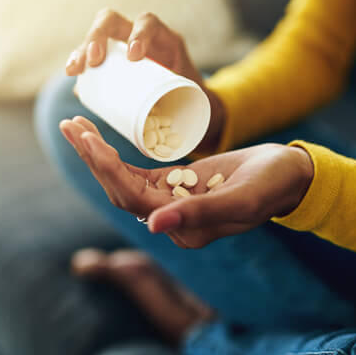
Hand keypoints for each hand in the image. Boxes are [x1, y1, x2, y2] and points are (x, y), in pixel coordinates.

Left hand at [59, 116, 313, 248]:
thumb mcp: (242, 198)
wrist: (285, 175)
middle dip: (93, 158)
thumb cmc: (271, 185)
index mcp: (186, 229)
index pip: (134, 200)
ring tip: (76, 126)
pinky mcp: (175, 184)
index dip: (108, 170)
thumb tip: (152, 227)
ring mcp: (171, 202)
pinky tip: (101, 139)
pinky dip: (117, 156)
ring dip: (98, 155)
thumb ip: (201, 214)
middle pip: (120, 190)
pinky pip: (137, 172)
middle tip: (70, 125)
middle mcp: (172, 219)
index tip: (87, 138)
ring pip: (124, 181)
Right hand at [66, 8, 224, 150]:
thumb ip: (185, 107)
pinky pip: (90, 55)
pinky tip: (74, 76)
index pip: (149, 23)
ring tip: (74, 71)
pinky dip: (80, 63)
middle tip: (92, 61)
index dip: (139, 34)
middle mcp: (139, 36)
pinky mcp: (112, 60)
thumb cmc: (191, 98)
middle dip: (98, 37)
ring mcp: (122, 46)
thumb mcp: (192, 96)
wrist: (188, 98)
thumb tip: (168, 127)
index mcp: (164, 40)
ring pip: (96, 37)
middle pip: (112, 21)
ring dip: (81, 51)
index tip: (134, 57)